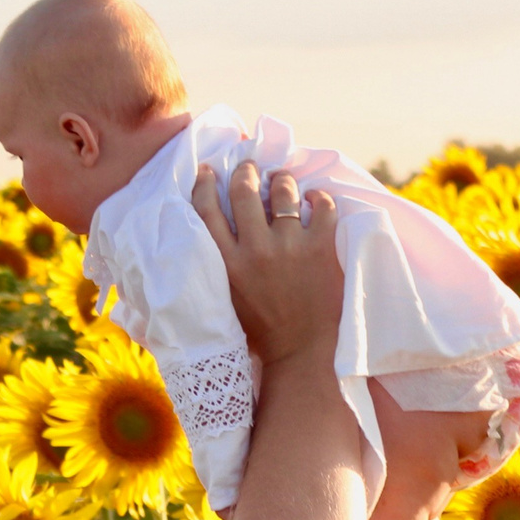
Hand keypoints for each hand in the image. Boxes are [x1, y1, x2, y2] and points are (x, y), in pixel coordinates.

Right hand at [191, 160, 340, 368]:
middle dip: (245, 170)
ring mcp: (289, 246)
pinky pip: (322, 205)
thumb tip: (197, 247)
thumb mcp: (223, 301)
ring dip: (281, 179)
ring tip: (281, 179)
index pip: (206, 209)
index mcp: (226, 264)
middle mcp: (255, 250)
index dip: (205, 183)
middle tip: (248, 166)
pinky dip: (318, 198)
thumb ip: (213, 271)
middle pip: (243, 190)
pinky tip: (314, 201)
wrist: (302, 354)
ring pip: (282, 190)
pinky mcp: (320, 248)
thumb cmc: (260, 333)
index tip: (209, 170)